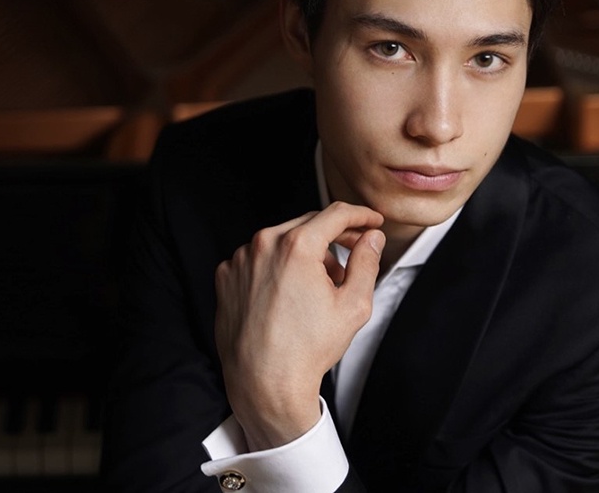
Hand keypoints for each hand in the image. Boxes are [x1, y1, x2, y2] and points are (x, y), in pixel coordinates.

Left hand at [214, 201, 385, 449]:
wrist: (264, 384)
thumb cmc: (307, 350)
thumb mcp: (353, 305)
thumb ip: (367, 262)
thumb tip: (372, 239)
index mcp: (296, 246)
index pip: (336, 214)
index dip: (361, 215)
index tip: (372, 221)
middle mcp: (264, 245)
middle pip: (309, 224)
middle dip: (336, 237)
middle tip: (355, 253)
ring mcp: (240, 260)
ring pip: (283, 240)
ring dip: (305, 253)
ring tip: (320, 287)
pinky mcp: (226, 277)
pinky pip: (259, 259)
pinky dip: (277, 267)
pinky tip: (289, 294)